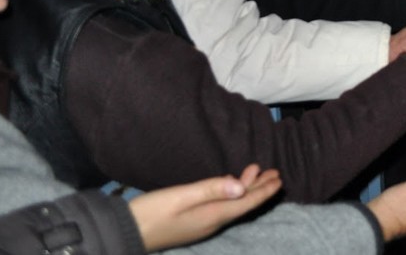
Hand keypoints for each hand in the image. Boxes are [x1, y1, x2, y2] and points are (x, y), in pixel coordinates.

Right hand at [130, 164, 281, 251]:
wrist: (126, 232)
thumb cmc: (152, 212)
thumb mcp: (181, 196)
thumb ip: (211, 189)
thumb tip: (240, 187)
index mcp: (212, 215)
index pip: (246, 202)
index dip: (264, 191)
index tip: (279, 178)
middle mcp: (211, 222)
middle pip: (242, 204)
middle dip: (259, 188)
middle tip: (275, 172)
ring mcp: (202, 224)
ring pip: (231, 204)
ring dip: (245, 188)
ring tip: (257, 172)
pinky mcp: (193, 222)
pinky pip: (220, 207)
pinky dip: (230, 194)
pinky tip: (230, 185)